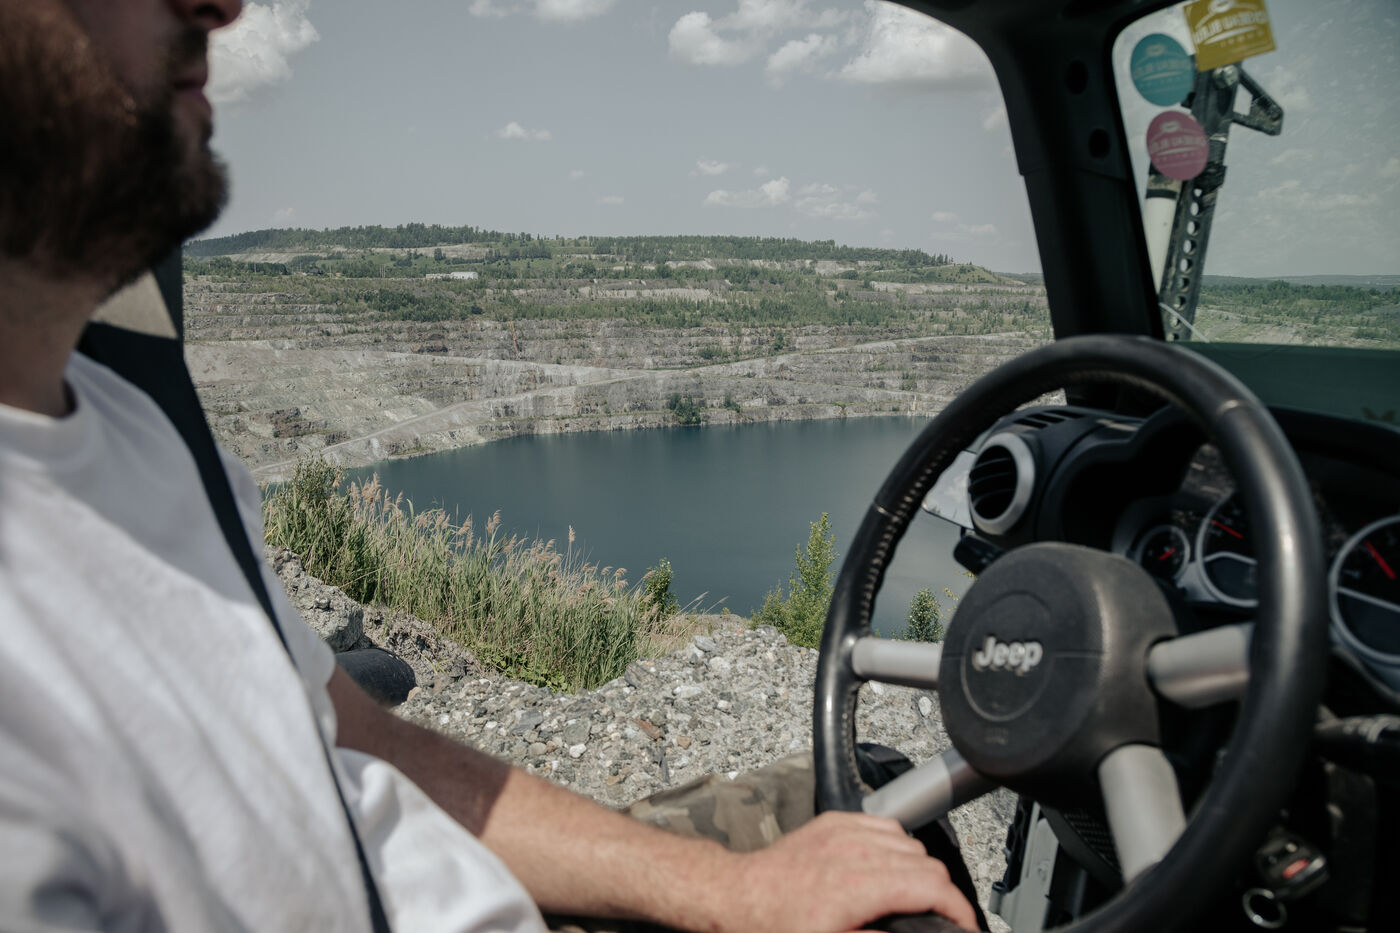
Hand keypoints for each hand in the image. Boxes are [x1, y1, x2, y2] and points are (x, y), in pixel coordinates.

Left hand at [721, 810, 977, 932]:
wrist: (738, 895)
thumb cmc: (776, 925)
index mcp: (859, 886)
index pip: (933, 886)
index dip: (959, 910)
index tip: (964, 925)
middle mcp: (855, 851)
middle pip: (928, 864)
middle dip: (940, 894)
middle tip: (938, 918)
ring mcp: (844, 830)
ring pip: (910, 843)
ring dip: (919, 870)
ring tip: (911, 897)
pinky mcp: (834, 820)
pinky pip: (885, 826)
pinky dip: (895, 847)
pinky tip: (886, 868)